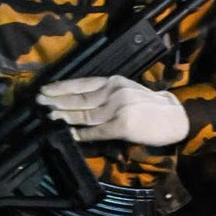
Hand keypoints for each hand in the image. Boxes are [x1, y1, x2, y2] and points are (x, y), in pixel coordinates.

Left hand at [38, 75, 187, 146]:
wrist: (177, 117)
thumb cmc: (151, 106)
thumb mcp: (127, 91)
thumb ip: (105, 95)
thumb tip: (78, 103)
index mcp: (114, 81)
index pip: (81, 83)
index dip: (61, 87)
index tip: (44, 90)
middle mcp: (114, 91)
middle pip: (79, 98)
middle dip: (56, 101)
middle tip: (38, 102)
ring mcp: (118, 108)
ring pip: (85, 114)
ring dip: (65, 117)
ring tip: (49, 117)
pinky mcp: (123, 125)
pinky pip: (97, 131)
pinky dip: (82, 133)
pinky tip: (70, 134)